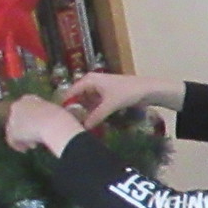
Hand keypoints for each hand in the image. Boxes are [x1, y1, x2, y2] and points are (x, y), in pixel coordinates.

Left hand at [3, 95, 80, 154]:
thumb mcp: (53, 111)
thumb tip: (48, 124)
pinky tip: (24, 150)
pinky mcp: (12, 131)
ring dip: (23, 138)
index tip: (38, 125)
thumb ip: (46, 115)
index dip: (31, 118)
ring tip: (33, 145)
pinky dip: (18, 146)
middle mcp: (17, 106)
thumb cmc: (59, 116)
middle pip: (18, 119)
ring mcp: (13, 118)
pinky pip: (12, 140)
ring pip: (14, 130)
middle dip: (25, 129)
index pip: (25, 108)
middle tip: (34, 137)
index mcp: (28, 98)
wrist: (53, 123)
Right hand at [60, 71, 181, 127]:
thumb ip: (96, 116)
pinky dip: (93, 112)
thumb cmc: (128, 92)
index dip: (65, 104)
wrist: (147, 90)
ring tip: (78, 125)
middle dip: (75, 110)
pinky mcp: (105, 96)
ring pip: (86, 102)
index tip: (59, 117)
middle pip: (77, 97)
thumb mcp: (110, 105)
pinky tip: (91, 122)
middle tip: (69, 124)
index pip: (71, 92)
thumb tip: (83, 128)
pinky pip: (94, 104)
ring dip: (84, 112)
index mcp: (89, 80)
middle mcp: (91, 83)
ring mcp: (98, 89)